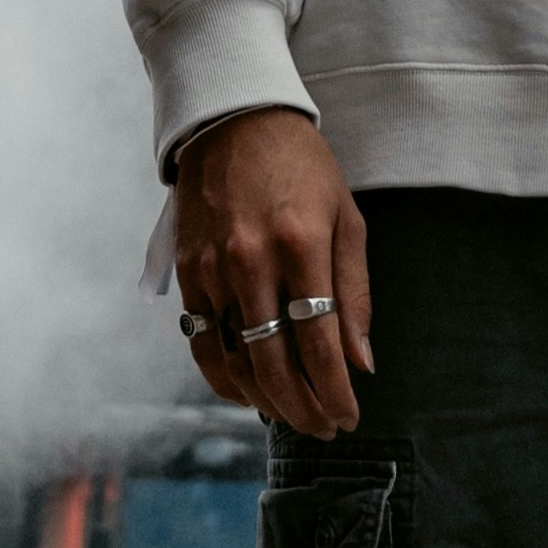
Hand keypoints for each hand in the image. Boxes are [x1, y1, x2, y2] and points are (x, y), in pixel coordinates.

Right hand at [173, 109, 372, 440]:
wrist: (235, 118)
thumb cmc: (303, 167)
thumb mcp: (346, 217)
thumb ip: (354, 293)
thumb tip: (360, 363)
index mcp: (301, 244)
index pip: (320, 343)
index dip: (335, 391)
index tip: (349, 416)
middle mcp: (252, 260)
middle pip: (275, 364)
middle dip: (303, 409)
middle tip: (323, 428)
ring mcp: (213, 268)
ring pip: (234, 362)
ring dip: (264, 402)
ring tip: (291, 415)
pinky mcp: (186, 271)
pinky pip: (202, 342)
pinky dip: (224, 377)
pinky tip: (247, 392)